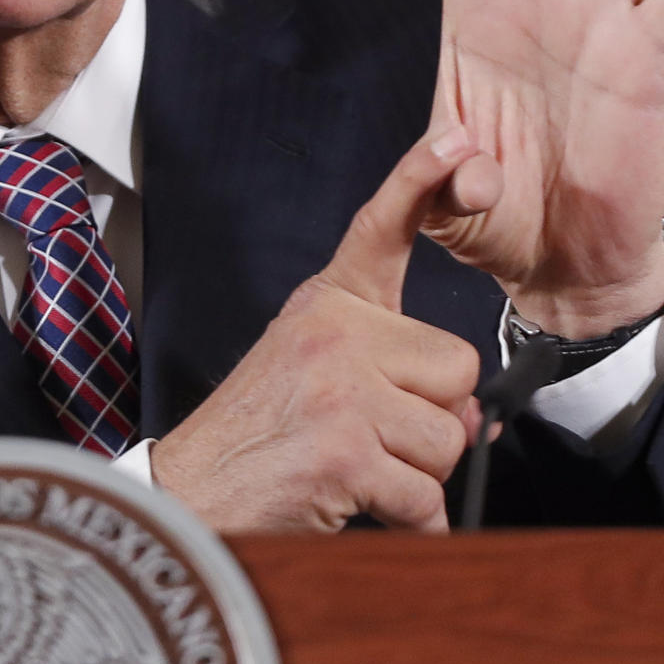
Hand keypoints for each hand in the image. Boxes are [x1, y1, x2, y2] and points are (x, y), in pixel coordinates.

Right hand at [152, 127, 490, 533]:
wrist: (188, 498)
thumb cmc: (254, 438)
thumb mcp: (311, 370)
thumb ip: (392, 371)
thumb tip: (475, 413)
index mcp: (327, 306)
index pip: (380, 231)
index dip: (419, 179)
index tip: (454, 140)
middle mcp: (334, 335)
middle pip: (457, 369)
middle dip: (433, 418)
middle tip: (375, 437)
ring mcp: (341, 390)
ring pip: (449, 437)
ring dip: (418, 475)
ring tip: (358, 472)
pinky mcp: (346, 450)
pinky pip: (426, 496)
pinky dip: (411, 523)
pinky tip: (362, 509)